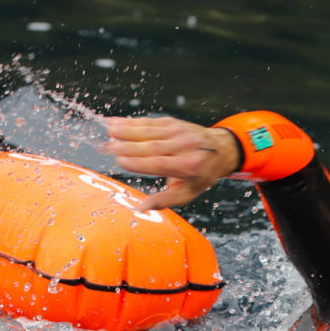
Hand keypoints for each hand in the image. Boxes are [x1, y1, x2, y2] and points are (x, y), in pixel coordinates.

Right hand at [101, 116, 239, 210]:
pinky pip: (151, 122)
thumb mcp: (188, 193)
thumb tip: (141, 208)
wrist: (220, 150)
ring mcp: (179, 132)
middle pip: (152, 146)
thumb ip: (164, 200)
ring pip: (150, 131)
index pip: (159, 164)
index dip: (138, 162)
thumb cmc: (201, 175)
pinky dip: (133, 122)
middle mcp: (184, 147)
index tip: (119, 161)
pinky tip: (117, 122)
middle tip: (108, 147)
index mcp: (188, 167)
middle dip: (128, 146)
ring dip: (127, 129)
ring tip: (109, 130)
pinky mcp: (174, 123)